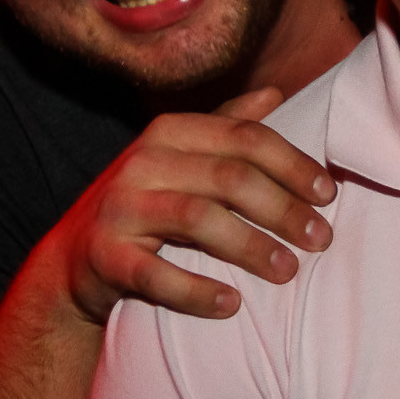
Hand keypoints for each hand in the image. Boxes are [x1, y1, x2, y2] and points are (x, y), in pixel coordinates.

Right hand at [50, 88, 335, 324]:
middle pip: (229, 178)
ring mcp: (120, 209)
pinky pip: (156, 274)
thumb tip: (274, 93)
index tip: (328, 194)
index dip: (293, 164)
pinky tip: (232, 305)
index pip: (244, 138)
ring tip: (288, 272)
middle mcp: (142, 162)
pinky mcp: (105, 256)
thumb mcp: (179, 157)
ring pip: (199, 219)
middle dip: (283, 209)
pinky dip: (197, 291)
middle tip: (321, 240)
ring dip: (251, 247)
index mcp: (169, 133)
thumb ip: (225, 126)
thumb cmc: (144, 203)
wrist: (71, 260)